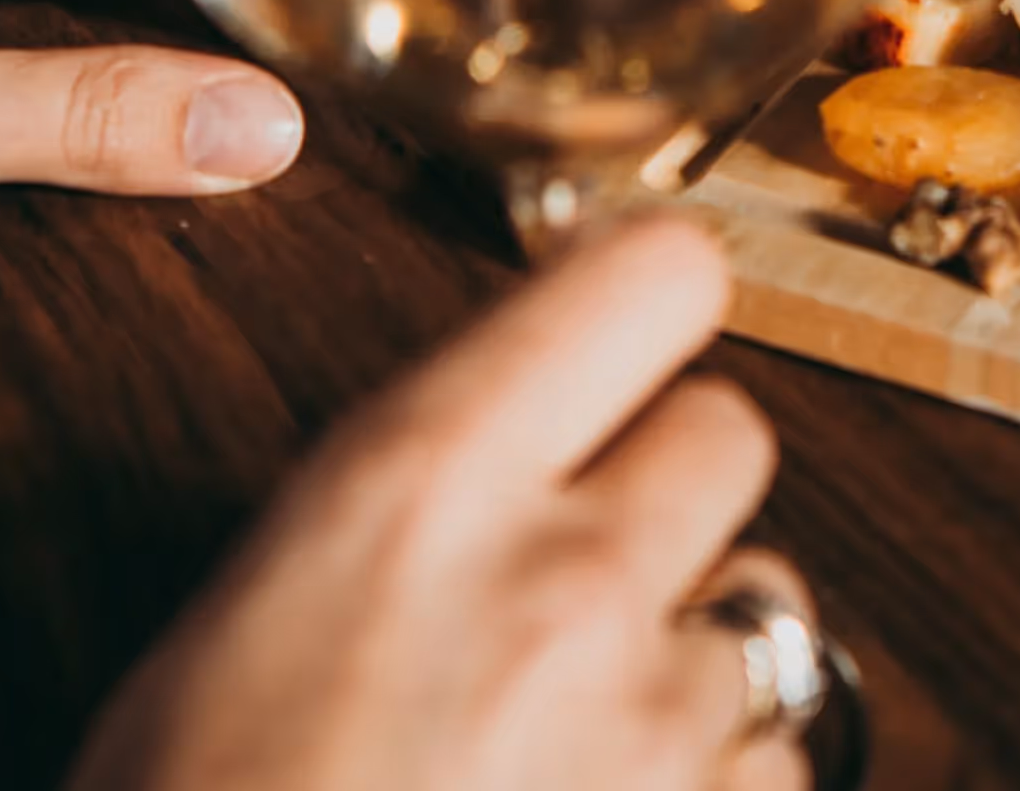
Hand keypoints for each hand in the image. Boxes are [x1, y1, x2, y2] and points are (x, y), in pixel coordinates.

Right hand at [72, 214, 807, 790]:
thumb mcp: (245, 620)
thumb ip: (403, 511)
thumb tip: (497, 457)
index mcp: (421, 485)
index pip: (648, 278)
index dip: (646, 301)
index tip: (624, 331)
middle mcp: (570, 578)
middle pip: (730, 433)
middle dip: (670, 493)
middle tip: (583, 566)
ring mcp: (662, 723)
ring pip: (766, 611)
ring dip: (694, 664)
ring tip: (564, 748)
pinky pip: (774, 766)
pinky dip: (711, 789)